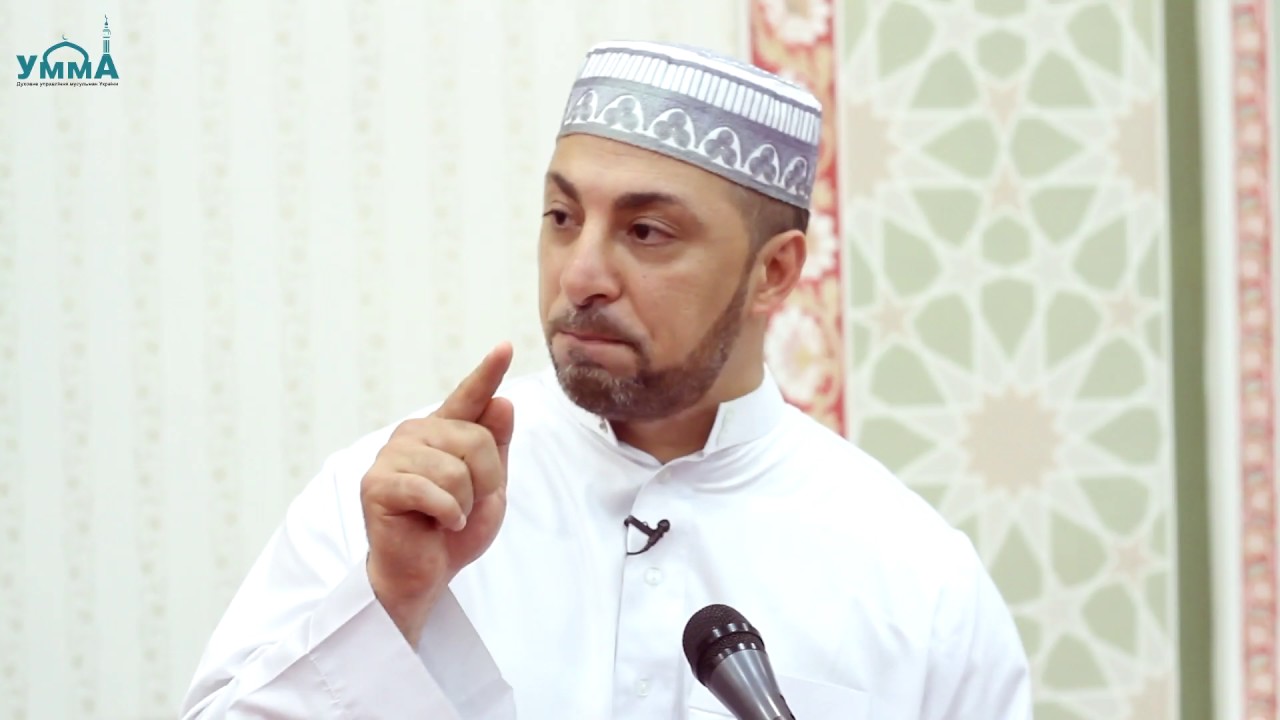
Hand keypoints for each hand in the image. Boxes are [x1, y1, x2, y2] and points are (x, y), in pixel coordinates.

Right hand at [361, 342, 514, 645]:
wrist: (427, 573)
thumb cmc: (455, 529)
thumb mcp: (490, 487)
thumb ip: (495, 446)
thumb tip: (502, 402)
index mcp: (443, 431)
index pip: (470, 397)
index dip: (488, 373)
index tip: (505, 347)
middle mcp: (415, 434)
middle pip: (475, 440)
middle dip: (485, 482)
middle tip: (466, 506)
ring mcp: (392, 456)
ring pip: (456, 469)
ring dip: (464, 503)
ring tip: (448, 517)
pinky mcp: (378, 484)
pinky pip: (432, 491)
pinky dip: (448, 514)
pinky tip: (441, 524)